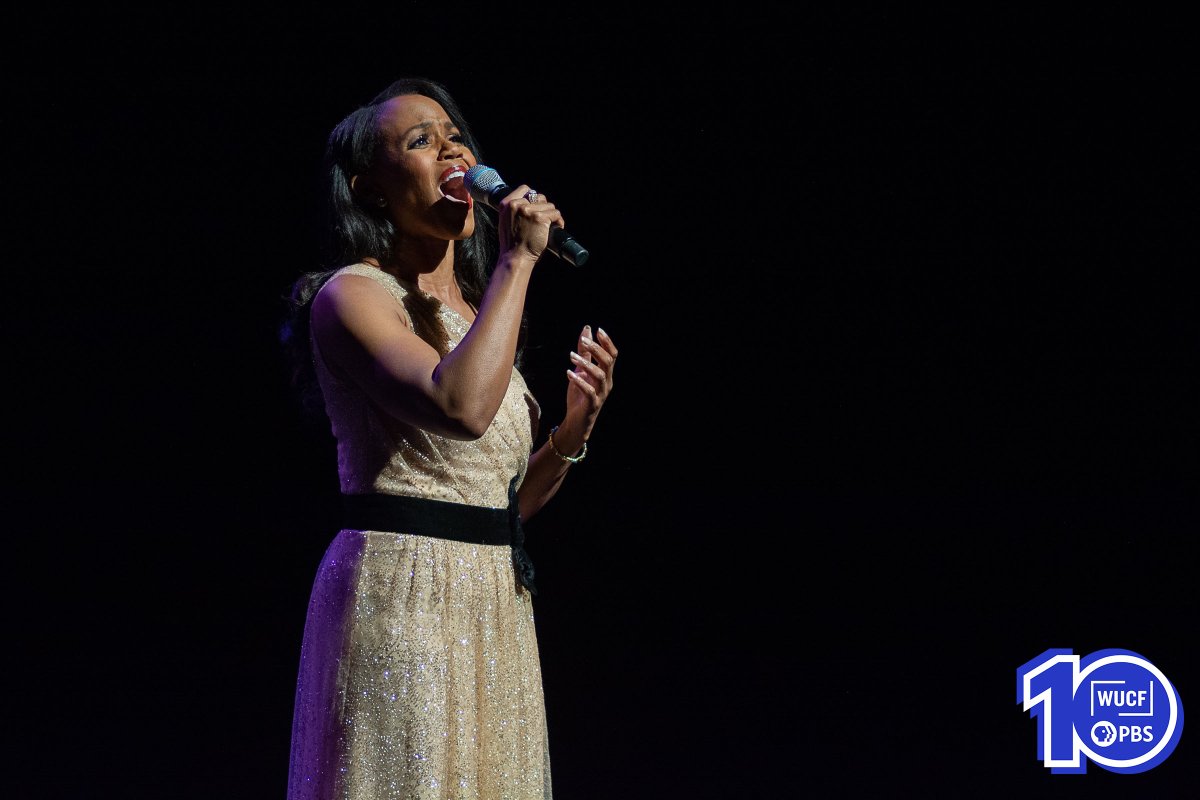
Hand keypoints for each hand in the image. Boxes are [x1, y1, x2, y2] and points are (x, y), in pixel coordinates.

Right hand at [496, 184, 564, 263]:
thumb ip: (514, 211)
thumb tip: (529, 204)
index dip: (533, 198)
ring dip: (551, 215)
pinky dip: (558, 221)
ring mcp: (529, 210)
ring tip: (550, 226)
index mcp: (506, 204)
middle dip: (543, 207)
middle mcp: (517, 204)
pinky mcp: (540, 218)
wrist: (515, 257)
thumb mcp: (505, 222)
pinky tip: (556, 227)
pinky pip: (556, 213)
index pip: (525, 189)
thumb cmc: (512, 244)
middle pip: (539, 197)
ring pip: (549, 205)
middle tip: (544, 220)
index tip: (537, 207)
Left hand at [563, 324, 617, 442]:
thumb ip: (584, 353)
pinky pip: (589, 391)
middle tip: (583, 341)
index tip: (598, 330)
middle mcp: (607, 383)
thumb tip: (586, 330)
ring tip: (571, 356)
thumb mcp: (580, 371)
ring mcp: (601, 394)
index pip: (612, 355)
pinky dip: (579, 381)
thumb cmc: (579, 396)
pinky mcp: (592, 404)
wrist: (576, 422)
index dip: (607, 342)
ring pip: (600, 375)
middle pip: (608, 362)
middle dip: (596, 349)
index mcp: (606, 374)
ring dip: (586, 364)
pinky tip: (569, 373)